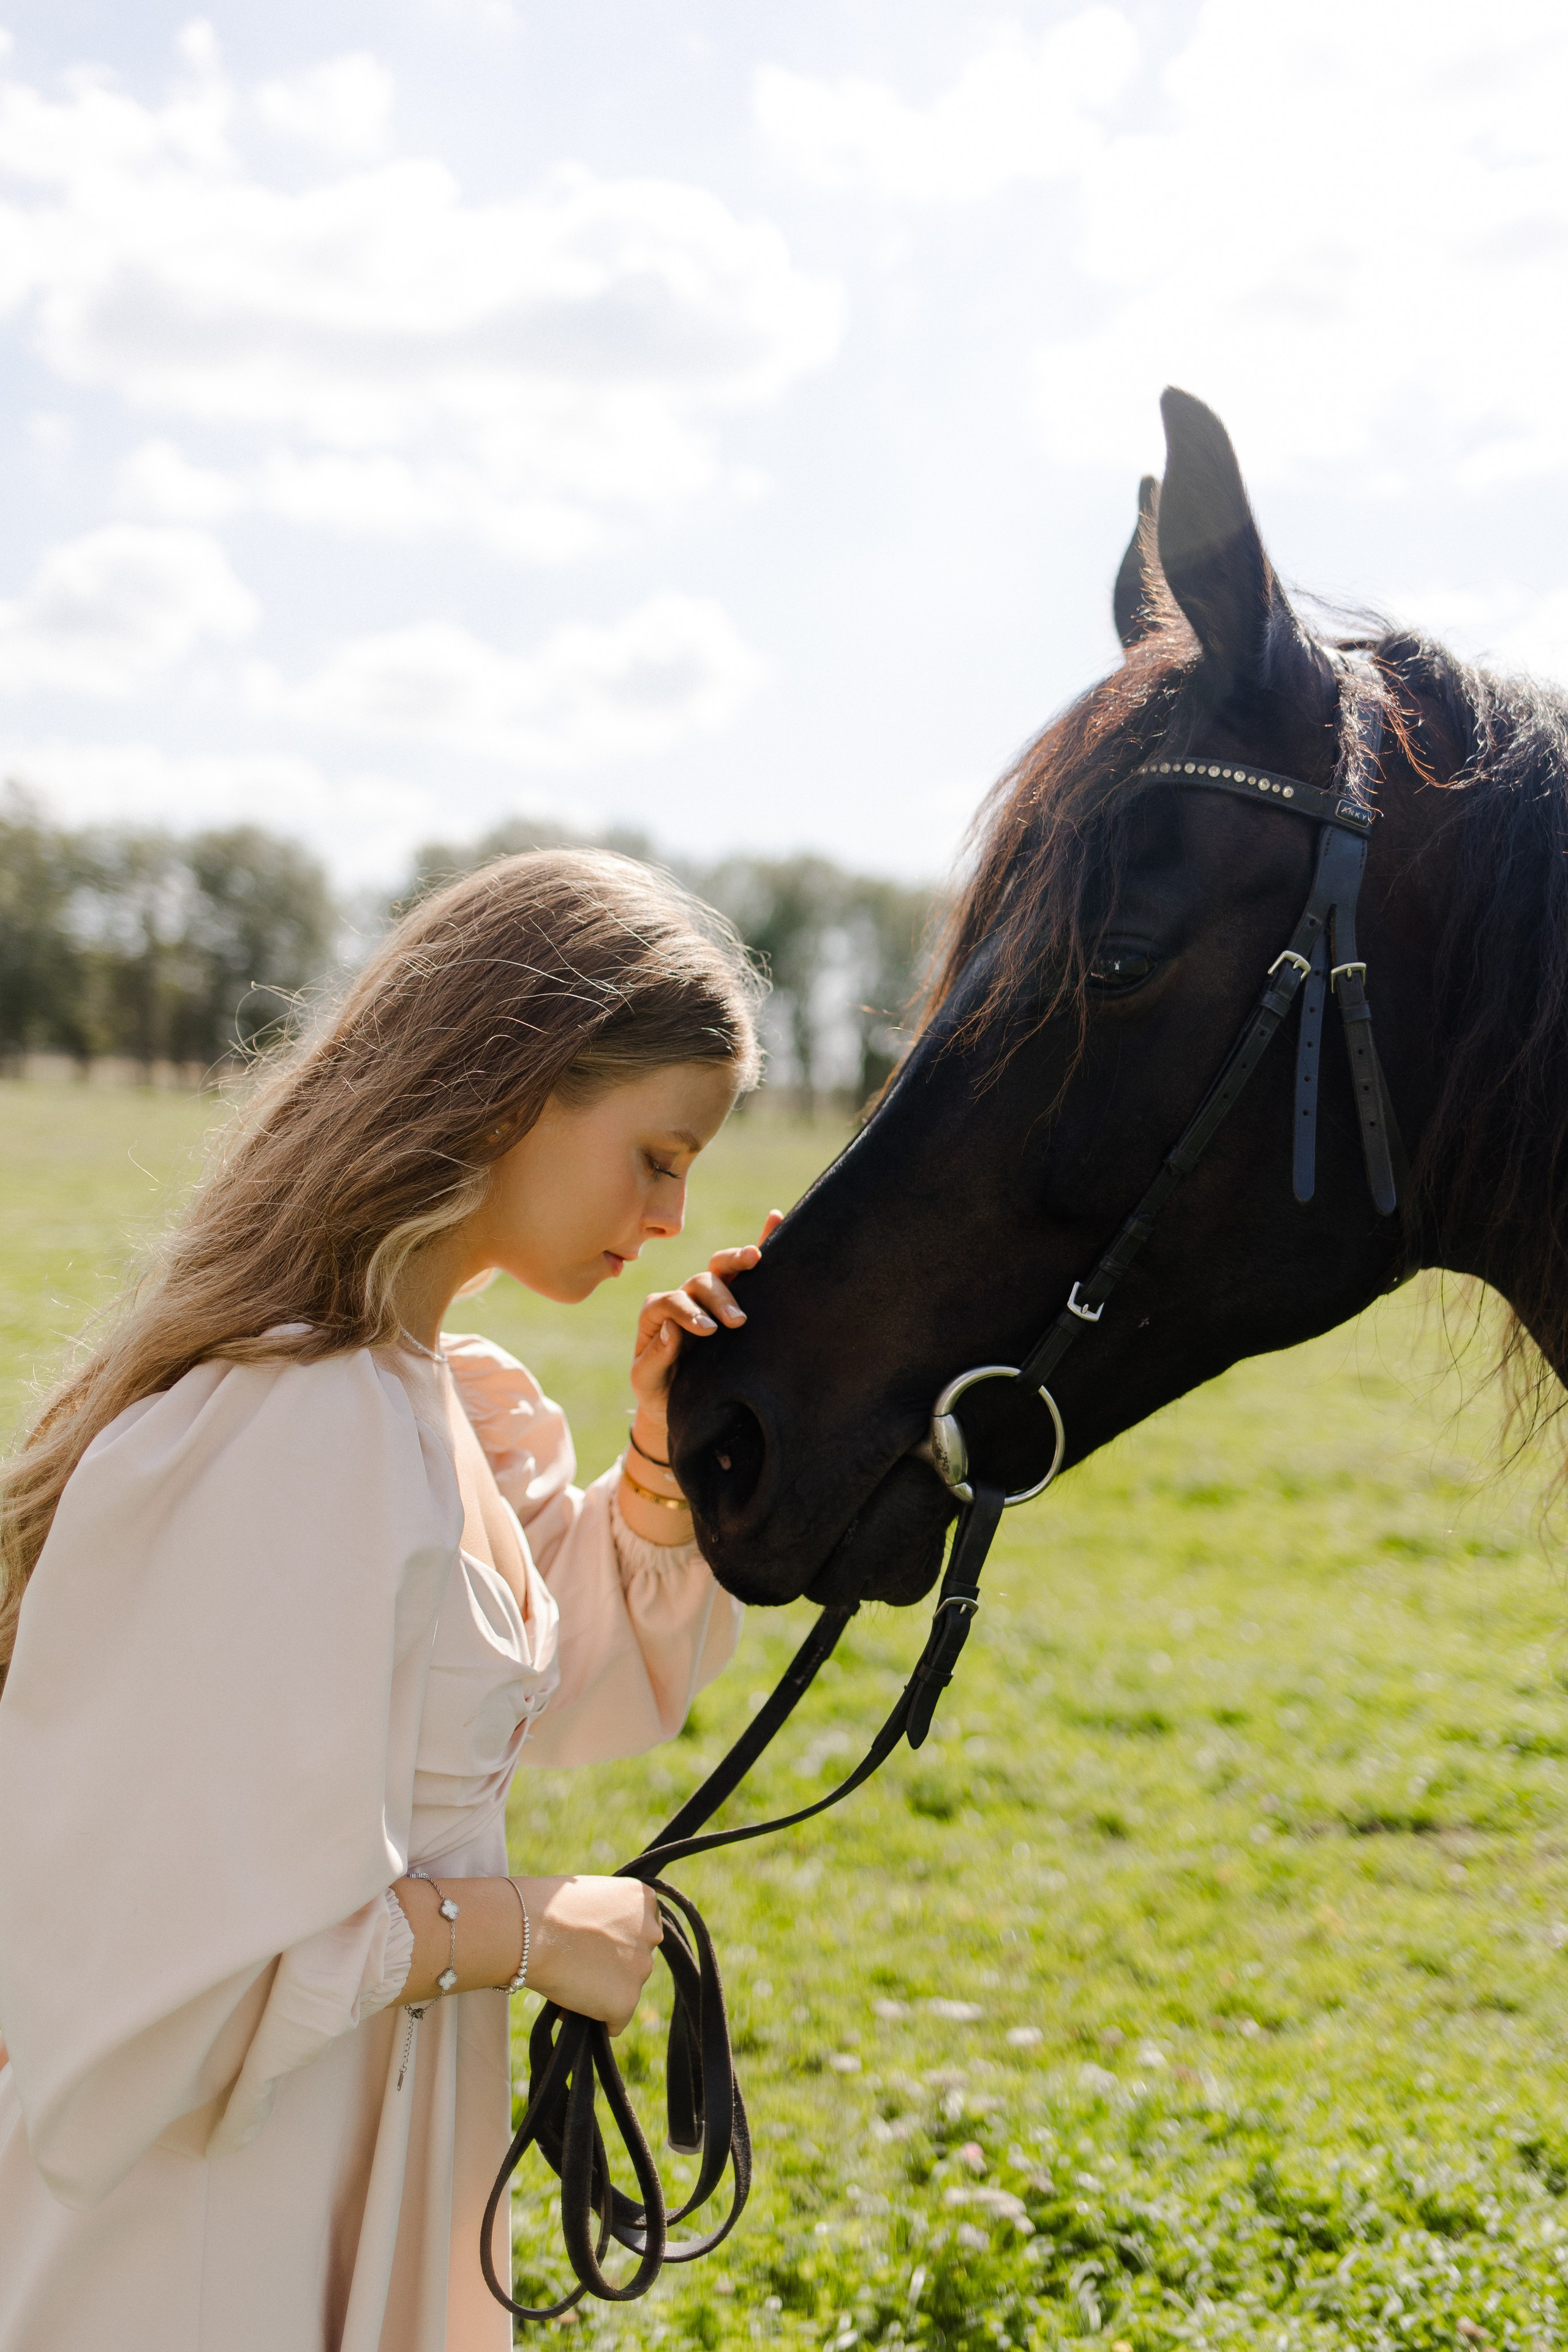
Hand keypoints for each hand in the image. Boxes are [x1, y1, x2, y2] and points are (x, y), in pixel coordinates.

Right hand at [516, 1873, 662, 2032]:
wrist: (531, 1931)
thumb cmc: (547, 1907)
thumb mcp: (591, 1895)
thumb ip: (610, 1915)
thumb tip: (607, 1944)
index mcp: (644, 1900)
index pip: (639, 1929)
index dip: (613, 1939)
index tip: (590, 1941)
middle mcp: (651, 1933)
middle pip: (635, 1960)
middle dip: (611, 1965)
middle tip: (577, 1962)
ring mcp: (642, 1969)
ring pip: (625, 1989)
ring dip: (603, 1990)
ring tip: (570, 1979)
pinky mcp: (626, 2001)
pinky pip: (615, 2021)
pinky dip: (596, 2018)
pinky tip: (572, 2002)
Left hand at [628, 1211, 784, 1425]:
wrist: (671, 1403)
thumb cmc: (656, 1390)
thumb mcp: (646, 1379)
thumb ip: (655, 1356)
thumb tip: (674, 1330)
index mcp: (656, 1314)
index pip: (670, 1302)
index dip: (689, 1313)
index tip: (709, 1331)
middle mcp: (682, 1299)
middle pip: (699, 1281)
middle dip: (719, 1295)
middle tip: (736, 1320)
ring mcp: (707, 1298)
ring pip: (721, 1269)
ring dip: (738, 1264)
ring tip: (757, 1261)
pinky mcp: (730, 1300)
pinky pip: (744, 1268)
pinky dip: (761, 1241)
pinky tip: (775, 1218)